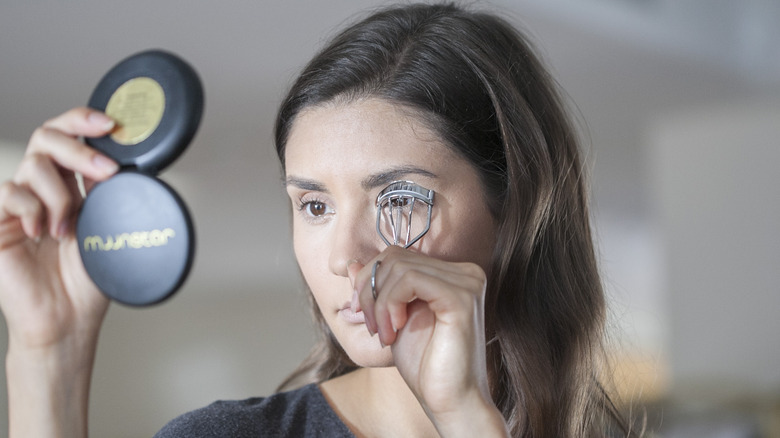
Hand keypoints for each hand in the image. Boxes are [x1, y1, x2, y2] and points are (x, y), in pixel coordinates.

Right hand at [0, 107, 117, 350]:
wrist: (68, 319)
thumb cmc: (88, 281)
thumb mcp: (107, 226)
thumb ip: (107, 192)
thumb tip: (122, 159)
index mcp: (70, 187)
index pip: (67, 137)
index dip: (82, 120)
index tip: (109, 123)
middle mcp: (41, 190)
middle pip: (47, 137)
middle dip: (80, 149)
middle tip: (104, 172)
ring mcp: (17, 205)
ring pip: (34, 165)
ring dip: (60, 194)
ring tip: (66, 229)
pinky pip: (9, 192)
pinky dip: (32, 209)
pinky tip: (40, 234)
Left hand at [351, 246, 507, 436]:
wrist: (449, 401)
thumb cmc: (425, 365)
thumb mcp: (392, 319)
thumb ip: (376, 289)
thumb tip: (351, 263)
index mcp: (453, 274)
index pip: (398, 255)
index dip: (370, 280)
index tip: (362, 314)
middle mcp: (465, 272)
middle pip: (395, 257)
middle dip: (370, 291)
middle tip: (371, 327)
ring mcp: (467, 282)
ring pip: (399, 267)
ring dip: (378, 303)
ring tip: (383, 334)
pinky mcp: (461, 297)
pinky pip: (410, 281)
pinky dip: (390, 304)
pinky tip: (395, 331)